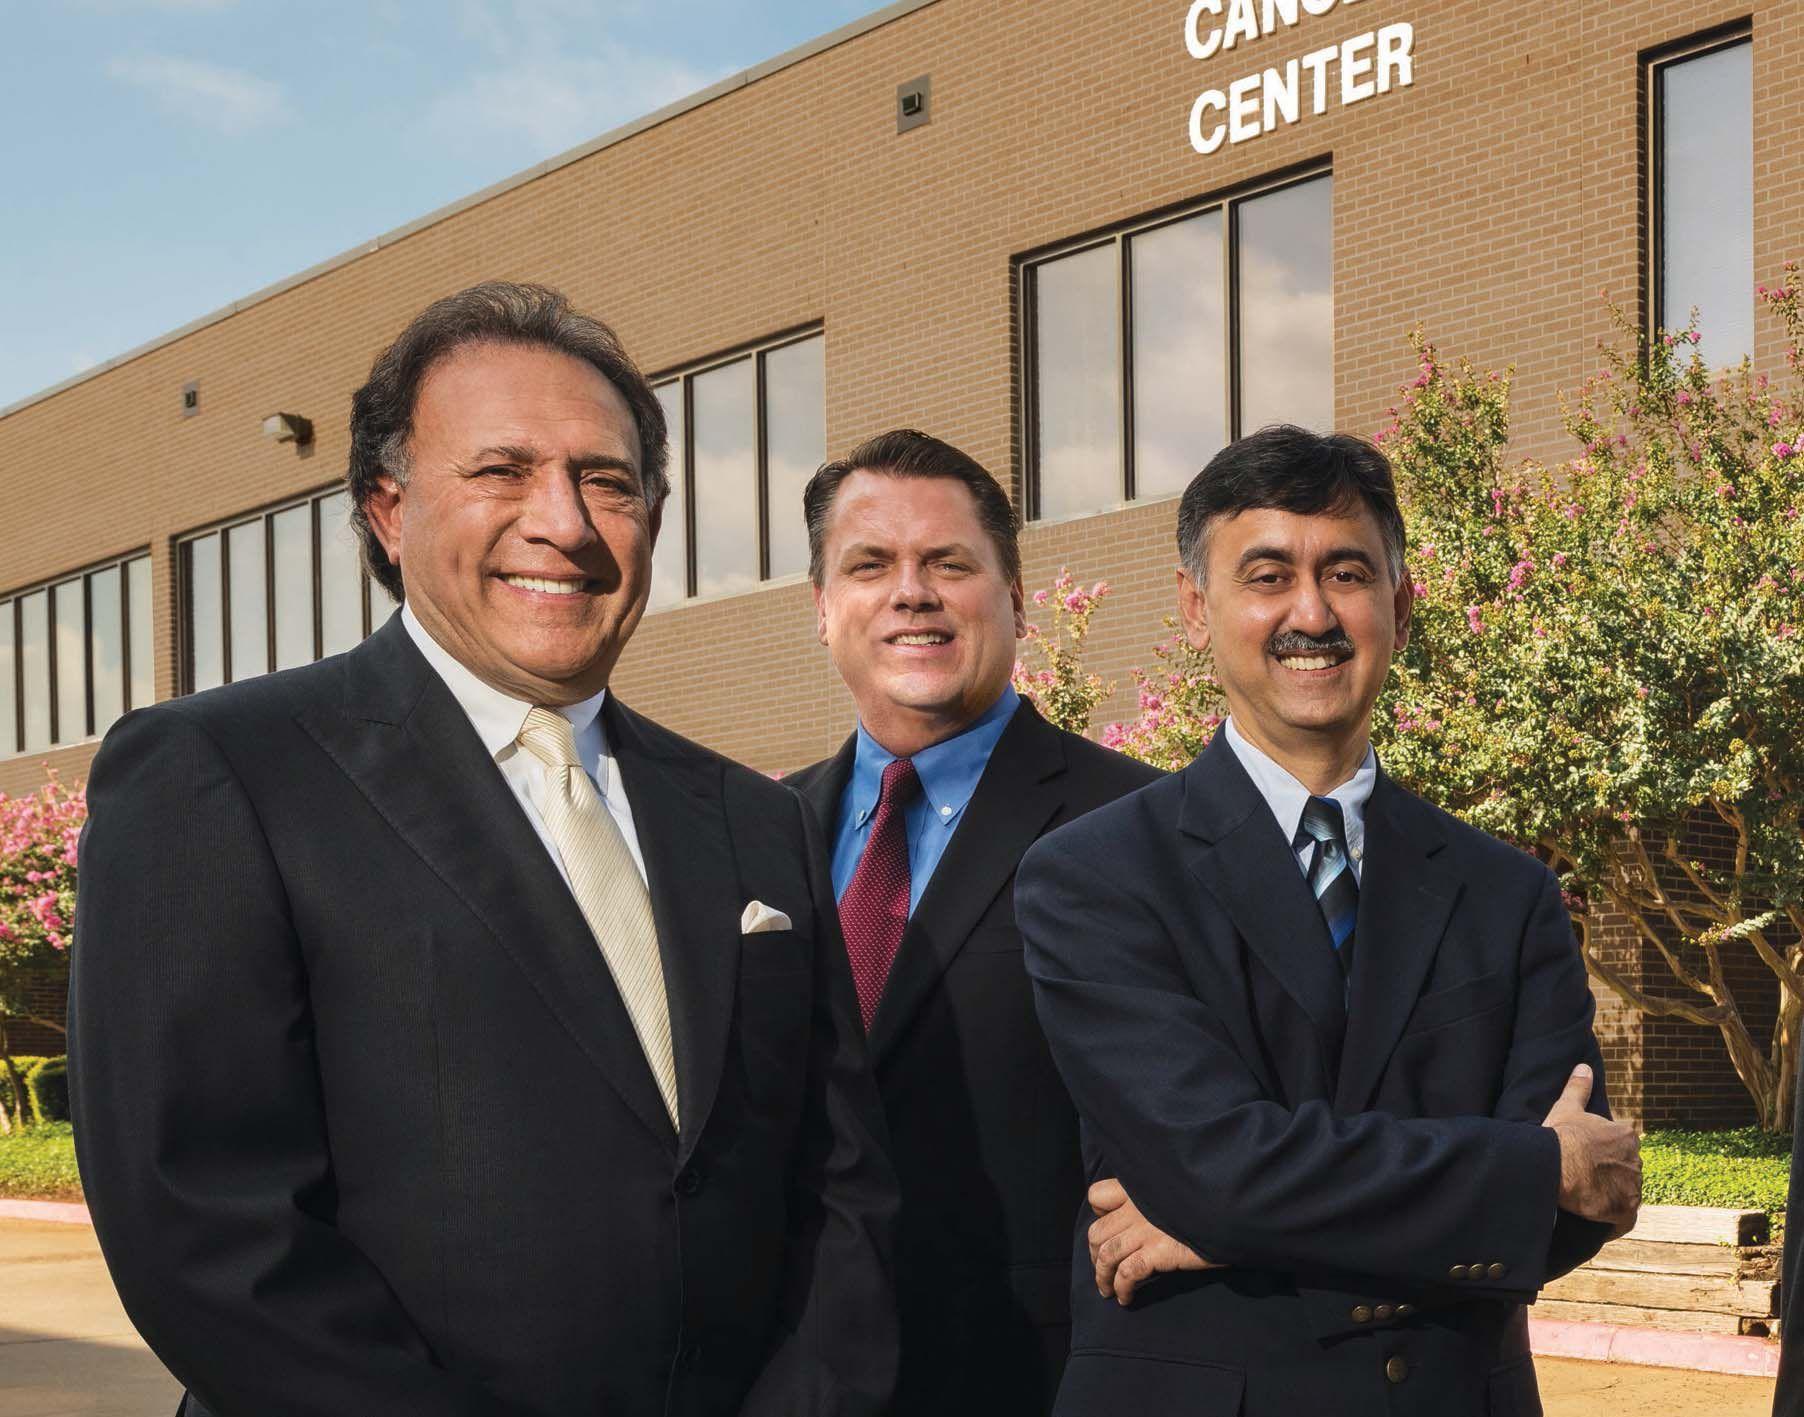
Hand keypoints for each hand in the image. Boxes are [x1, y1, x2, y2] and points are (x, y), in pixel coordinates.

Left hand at [1087, 1177, 1220, 1305]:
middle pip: (1097, 1232)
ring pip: (1107, 1255)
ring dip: (1102, 1277)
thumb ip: (1153, 1201)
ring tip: (1107, 1291)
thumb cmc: (1206, 1205)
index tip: (1109, 1232)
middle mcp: (1136, 1208)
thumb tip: (1143, 1221)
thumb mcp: (1173, 1192)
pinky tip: (1126, 1298)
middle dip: (1094, 1255)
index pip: (1098, 1195)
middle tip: (1103, 1271)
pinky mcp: (1158, 1251)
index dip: (1098, 1214)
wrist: (1232, 1212)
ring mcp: (1145, 1230)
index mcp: (1138, 1189)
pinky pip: (1127, 1274)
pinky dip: (1121, 1288)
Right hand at [1541, 1064, 1640, 1237]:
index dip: (1605, 1154)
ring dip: (1612, 1198)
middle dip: (1611, 1176)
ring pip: (1626, 1194)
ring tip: (1589, 1200)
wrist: (1555, 1166)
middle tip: (1586, 1179)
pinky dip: (1614, 1222)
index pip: (1622, 1148)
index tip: (1589, 1159)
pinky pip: (1624, 1220)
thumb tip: (1584, 1067)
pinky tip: (1600, 1221)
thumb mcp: (1567, 1108)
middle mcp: (1636, 1161)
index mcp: (1626, 1136)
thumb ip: (1579, 1088)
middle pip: (1626, 1171)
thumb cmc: (1560, 1136)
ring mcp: (1633, 1187)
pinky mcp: (1625, 1210)